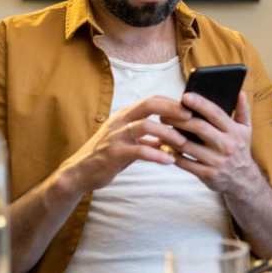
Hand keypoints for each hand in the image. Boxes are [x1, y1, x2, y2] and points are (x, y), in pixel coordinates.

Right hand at [57, 96, 189, 194]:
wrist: (80, 173)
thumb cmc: (109, 156)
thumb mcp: (130, 141)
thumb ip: (150, 137)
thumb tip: (176, 135)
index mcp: (125, 115)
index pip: (152, 100)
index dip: (172, 102)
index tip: (191, 108)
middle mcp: (120, 121)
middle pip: (149, 105)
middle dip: (172, 109)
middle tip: (191, 118)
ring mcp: (115, 136)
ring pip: (145, 126)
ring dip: (167, 133)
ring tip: (183, 143)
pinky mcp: (113, 153)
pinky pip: (139, 150)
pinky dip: (157, 155)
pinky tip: (169, 161)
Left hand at [162, 92, 262, 198]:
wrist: (243, 180)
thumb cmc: (240, 149)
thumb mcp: (246, 130)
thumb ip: (243, 110)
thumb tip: (240, 93)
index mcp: (234, 131)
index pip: (216, 114)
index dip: (200, 104)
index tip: (185, 96)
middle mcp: (226, 145)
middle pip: (199, 128)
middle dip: (179, 119)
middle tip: (163, 114)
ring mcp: (216, 161)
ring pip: (188, 146)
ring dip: (171, 137)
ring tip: (160, 129)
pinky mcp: (207, 174)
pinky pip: (184, 163)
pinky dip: (172, 154)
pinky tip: (165, 147)